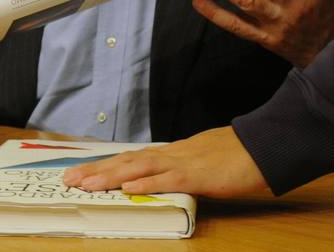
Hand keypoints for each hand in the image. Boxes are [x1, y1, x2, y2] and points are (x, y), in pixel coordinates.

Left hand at [61, 127, 269, 197]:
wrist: (264, 145)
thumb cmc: (239, 155)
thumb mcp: (205, 160)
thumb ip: (183, 169)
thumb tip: (165, 178)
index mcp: (174, 153)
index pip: (132, 159)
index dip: (106, 166)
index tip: (82, 173)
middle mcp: (172, 155)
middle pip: (127, 161)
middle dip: (96, 171)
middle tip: (69, 179)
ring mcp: (184, 163)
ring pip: (140, 168)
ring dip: (111, 176)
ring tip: (86, 184)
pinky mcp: (198, 175)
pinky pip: (167, 180)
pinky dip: (145, 183)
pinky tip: (127, 188)